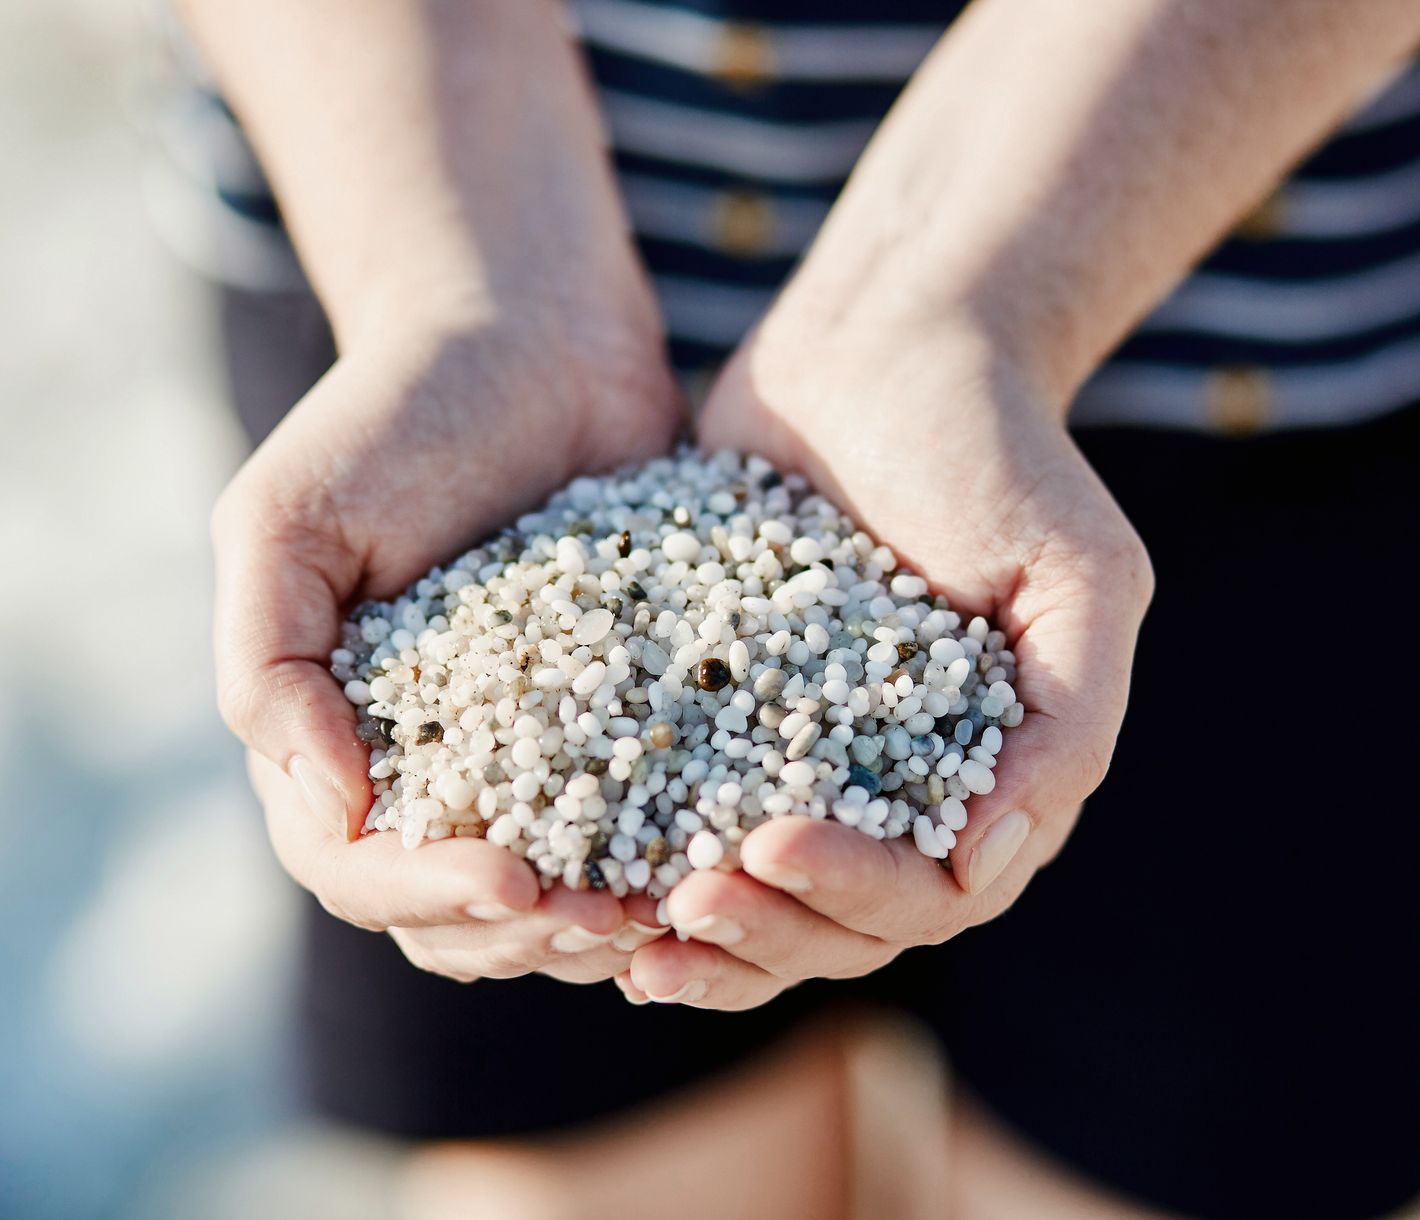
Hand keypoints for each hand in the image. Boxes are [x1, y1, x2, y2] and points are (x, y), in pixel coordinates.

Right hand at [213, 313, 679, 981]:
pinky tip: (713, 855)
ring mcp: (528, 746)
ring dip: (597, 925)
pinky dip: (664, 856)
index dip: (424, 895)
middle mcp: (429, 760)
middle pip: (452, 909)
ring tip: (668, 908)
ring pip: (548, 891)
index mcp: (334, 734)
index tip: (512, 883)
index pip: (353, 865)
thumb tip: (332, 808)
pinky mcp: (616, 715)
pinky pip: (637, 817)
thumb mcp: (288, 521)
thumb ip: (270, 666)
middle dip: (523, 933)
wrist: (533, 340)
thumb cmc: (397, 416)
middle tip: (605, 919)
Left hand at [617, 316, 1152, 1008]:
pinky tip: (578, 863)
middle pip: (833, 920)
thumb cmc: (995, 451)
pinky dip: (639, 851)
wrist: (886, 350)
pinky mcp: (729, 714)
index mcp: (988, 782)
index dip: (849, 894)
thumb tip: (987, 861)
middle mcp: (899, 792)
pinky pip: (685, 807)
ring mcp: (809, 759)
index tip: (769, 847)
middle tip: (682, 902)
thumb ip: (1068, 725)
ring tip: (617, 930)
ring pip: (757, 891)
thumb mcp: (1078, 575)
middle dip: (761, 928)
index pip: (927, 895)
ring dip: (697, 928)